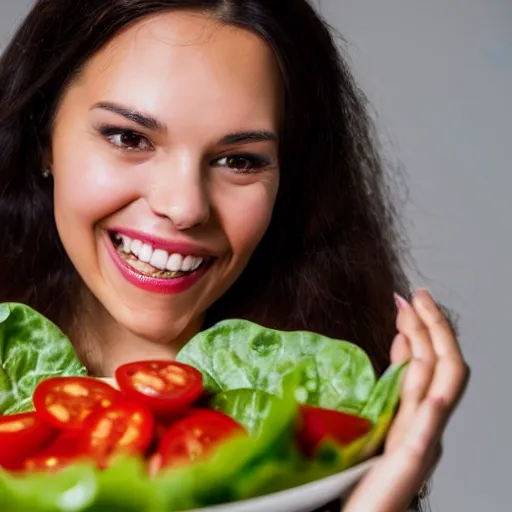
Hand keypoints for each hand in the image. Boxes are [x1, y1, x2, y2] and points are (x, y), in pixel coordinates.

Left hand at [343, 289, 469, 511]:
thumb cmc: (371, 474)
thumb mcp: (383, 416)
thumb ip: (395, 383)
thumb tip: (398, 343)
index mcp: (418, 412)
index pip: (428, 362)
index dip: (421, 329)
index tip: (406, 301)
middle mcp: (427, 423)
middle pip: (442, 366)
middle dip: (432, 326)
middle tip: (416, 295)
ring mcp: (423, 441)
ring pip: (441, 386)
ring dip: (430, 346)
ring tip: (414, 314)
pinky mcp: (411, 462)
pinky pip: (428, 430)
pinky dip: (433, 406)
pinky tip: (430, 390)